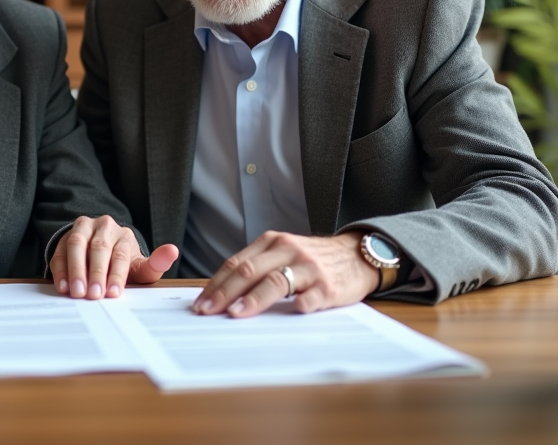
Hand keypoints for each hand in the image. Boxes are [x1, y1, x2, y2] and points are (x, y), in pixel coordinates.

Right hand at [50, 215, 179, 299]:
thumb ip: (155, 264)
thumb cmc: (121, 264)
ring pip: (77, 245)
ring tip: (76, 293)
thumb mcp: (138, 266)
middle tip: (93, 295)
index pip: (120, 254)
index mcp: (123, 235)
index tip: (113, 294)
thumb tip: (173, 251)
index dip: (116, 275)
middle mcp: (103, 227)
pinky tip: (63, 287)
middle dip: (96, 273)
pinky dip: (61, 270)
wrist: (98, 251)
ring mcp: (82, 229)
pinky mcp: (64, 237)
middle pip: (99, 248)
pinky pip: (60, 252)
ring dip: (76, 270)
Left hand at [193, 231, 378, 317]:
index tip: (200, 303)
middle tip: (208, 311)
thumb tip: (221, 294)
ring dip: (253, 299)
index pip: (237, 263)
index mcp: (273, 242)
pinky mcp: (329, 286)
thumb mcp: (283, 253)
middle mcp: (289, 250)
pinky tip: (289, 314)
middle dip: (225, 293)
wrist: (356, 255)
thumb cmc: (311, 260)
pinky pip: (311, 297)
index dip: (216, 284)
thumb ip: (257, 268)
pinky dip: (299, 305)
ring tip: (236, 314)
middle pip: (250, 271)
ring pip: (276, 281)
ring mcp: (309, 268)